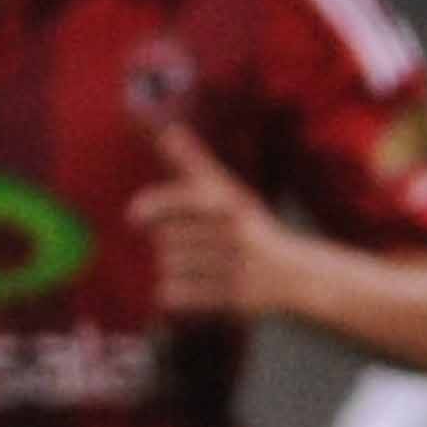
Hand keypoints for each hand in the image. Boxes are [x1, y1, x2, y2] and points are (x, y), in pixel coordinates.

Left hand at [134, 122, 306, 321]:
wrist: (293, 274)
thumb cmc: (249, 227)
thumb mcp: (226, 191)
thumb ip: (193, 163)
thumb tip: (169, 131)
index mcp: (227, 203)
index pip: (183, 201)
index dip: (154, 207)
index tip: (133, 217)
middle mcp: (232, 231)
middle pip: (168, 239)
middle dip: (169, 244)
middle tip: (197, 247)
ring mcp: (234, 264)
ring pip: (170, 267)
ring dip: (173, 270)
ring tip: (201, 267)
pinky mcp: (233, 296)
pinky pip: (178, 295)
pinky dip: (174, 293)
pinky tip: (188, 289)